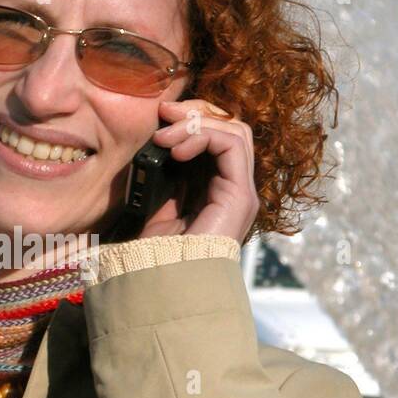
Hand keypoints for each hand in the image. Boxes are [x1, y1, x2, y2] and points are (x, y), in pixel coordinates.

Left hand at [142, 98, 259, 243]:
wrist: (166, 284)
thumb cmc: (158, 253)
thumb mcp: (157, 204)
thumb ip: (165, 174)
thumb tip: (155, 141)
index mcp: (216, 188)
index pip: (217, 136)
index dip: (192, 119)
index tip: (160, 118)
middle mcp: (233, 188)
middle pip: (231, 127)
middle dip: (197, 113)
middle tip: (164, 114)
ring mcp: (241, 192)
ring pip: (236, 130)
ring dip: (197, 123)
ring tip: (165, 135)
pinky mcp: (241, 195)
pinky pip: (233, 144)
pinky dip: (204, 136)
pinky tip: (178, 149)